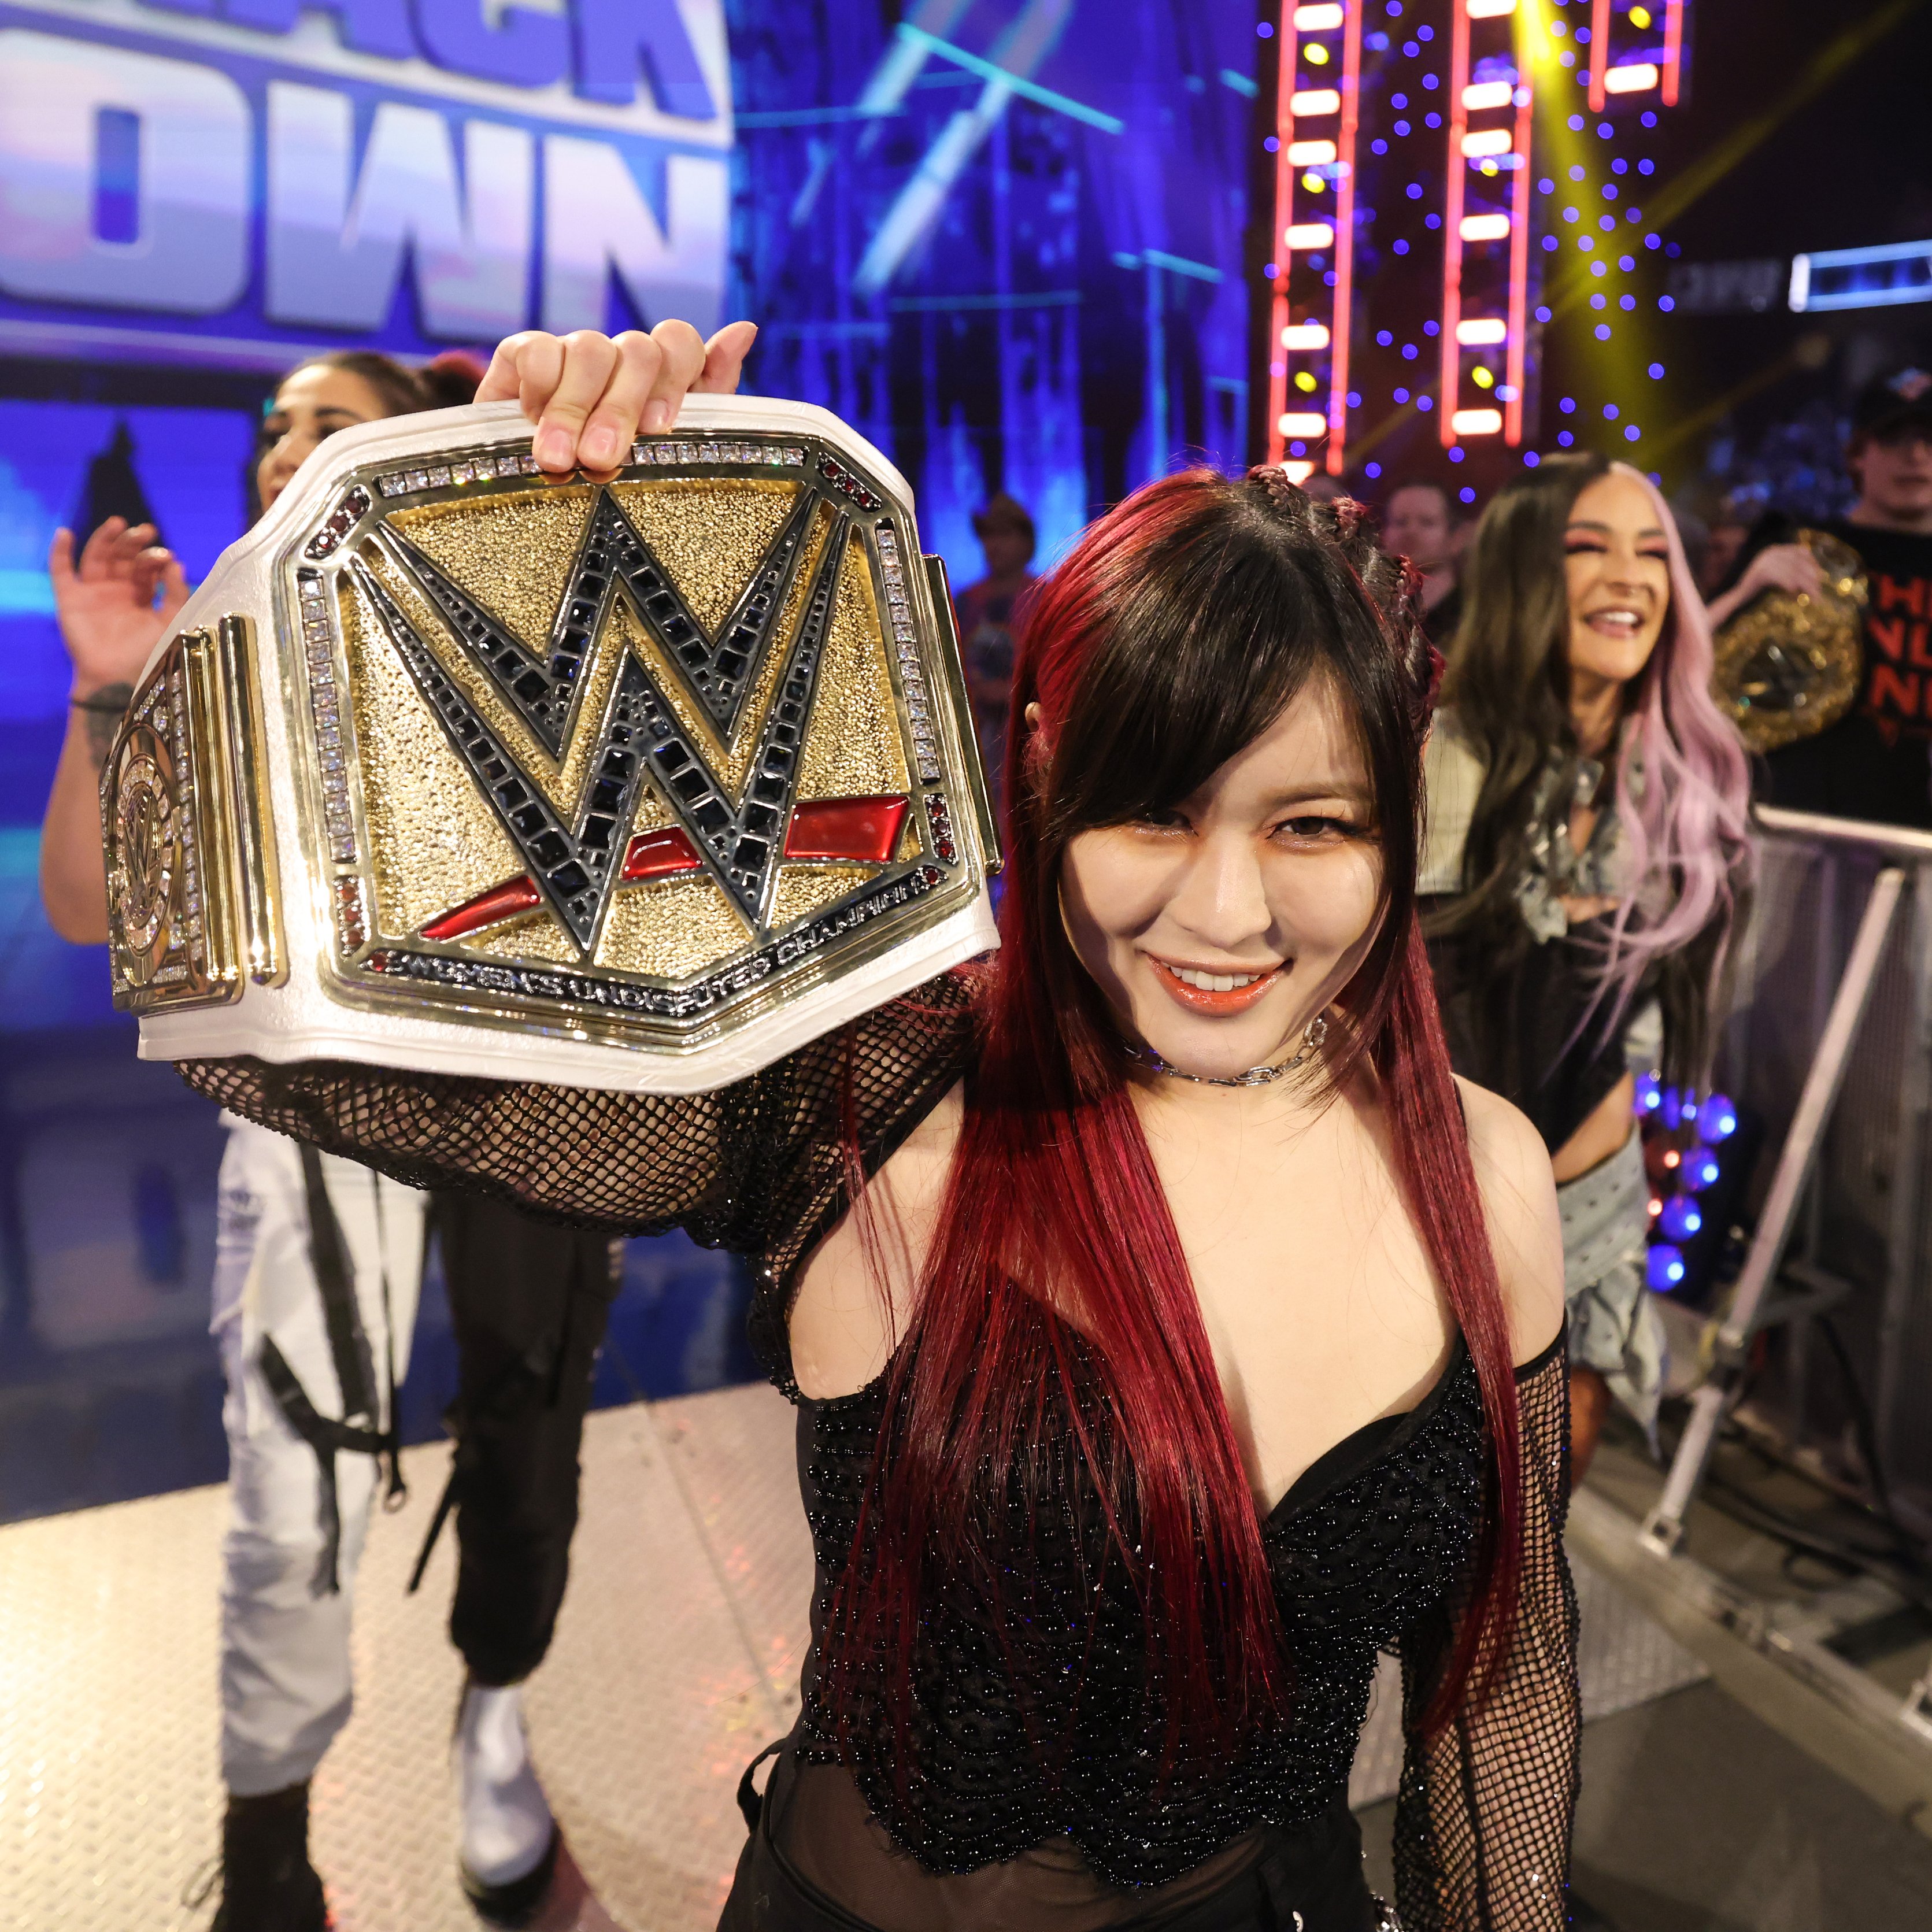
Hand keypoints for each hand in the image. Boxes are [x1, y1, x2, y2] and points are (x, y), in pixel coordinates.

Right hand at [49, 518, 189, 697]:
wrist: (118, 679)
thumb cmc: (147, 654)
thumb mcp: (171, 622)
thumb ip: (176, 594)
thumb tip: (176, 562)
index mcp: (141, 595)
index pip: (146, 568)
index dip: (154, 559)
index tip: (166, 555)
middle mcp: (117, 590)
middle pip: (122, 557)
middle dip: (134, 543)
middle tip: (146, 531)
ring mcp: (92, 592)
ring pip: (96, 557)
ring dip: (105, 539)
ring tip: (118, 524)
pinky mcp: (70, 599)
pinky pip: (61, 571)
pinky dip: (60, 551)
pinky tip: (66, 533)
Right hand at [478, 319, 758, 478]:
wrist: (534, 489)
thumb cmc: (613, 474)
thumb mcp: (671, 449)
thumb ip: (711, 394)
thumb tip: (745, 329)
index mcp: (663, 376)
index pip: (679, 342)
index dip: (673, 379)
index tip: (658, 428)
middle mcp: (621, 356)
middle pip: (636, 350)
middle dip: (620, 408)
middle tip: (601, 458)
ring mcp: (574, 351)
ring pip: (588, 350)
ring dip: (573, 409)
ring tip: (560, 458)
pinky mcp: (524, 353)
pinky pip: (537, 348)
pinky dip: (539, 385)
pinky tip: (531, 419)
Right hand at [1733, 542, 1823, 603]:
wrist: (1737, 599)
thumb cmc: (1759, 590)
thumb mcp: (1778, 575)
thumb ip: (1792, 570)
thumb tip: (1818, 574)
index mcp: (1775, 550)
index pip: (1801, 551)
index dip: (1813, 563)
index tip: (1820, 577)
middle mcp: (1770, 552)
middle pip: (1799, 563)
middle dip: (1812, 578)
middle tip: (1819, 593)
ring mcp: (1765, 561)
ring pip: (1794, 573)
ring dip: (1806, 586)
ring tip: (1812, 598)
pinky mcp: (1761, 573)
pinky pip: (1785, 580)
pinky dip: (1792, 589)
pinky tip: (1793, 597)